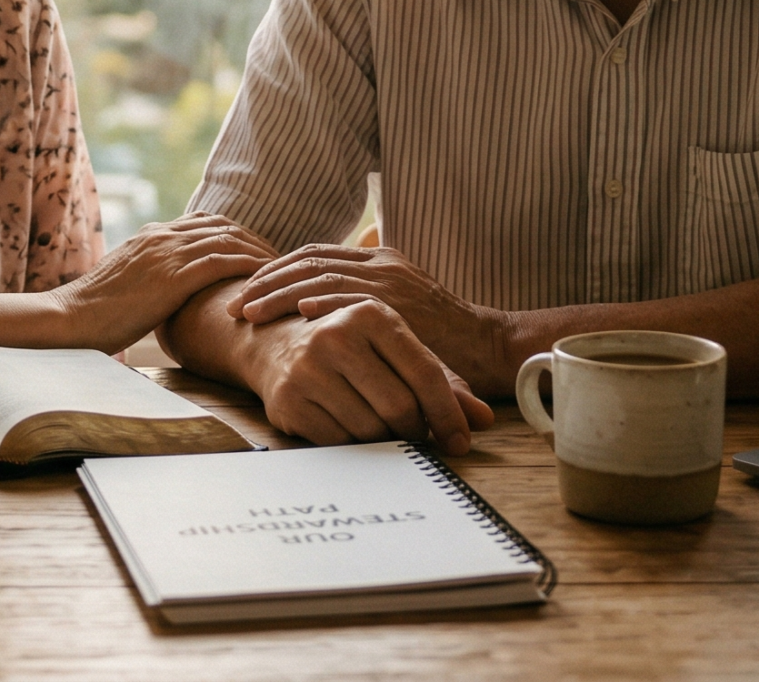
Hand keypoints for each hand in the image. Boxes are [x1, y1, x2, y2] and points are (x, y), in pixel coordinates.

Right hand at [52, 215, 274, 353]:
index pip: (205, 222)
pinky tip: (265, 280)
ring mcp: (167, 252)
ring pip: (229, 239)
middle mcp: (161, 235)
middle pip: (223, 226)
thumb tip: (166, 300)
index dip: (235, 235)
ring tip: (281, 271)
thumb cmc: (93, 315)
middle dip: (255, 240)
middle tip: (280, 261)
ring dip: (260, 253)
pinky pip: (224, 261)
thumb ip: (148, 282)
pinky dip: (249, 267)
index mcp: (150, 235)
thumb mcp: (125, 288)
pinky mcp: (173, 274)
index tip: (256, 252)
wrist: (69, 319)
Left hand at [229, 244, 510, 394]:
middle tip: (235, 303)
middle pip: (308, 261)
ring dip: (279, 295)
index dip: (275, 271)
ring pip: (320, 277)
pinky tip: (295, 317)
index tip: (246, 290)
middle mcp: (380, 262)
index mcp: (377, 259)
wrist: (491, 344)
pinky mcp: (402, 303)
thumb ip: (364, 303)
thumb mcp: (399, 311)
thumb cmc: (443, 337)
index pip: (313, 256)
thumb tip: (320, 311)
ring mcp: (391, 279)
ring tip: (249, 313)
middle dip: (266, 280)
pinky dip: (320, 304)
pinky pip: (353, 298)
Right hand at [240, 297, 492, 455]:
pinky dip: (353, 445)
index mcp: (370, 313)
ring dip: (384, 438)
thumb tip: (484, 420)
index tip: (460, 442)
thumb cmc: (350, 348)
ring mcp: (308, 368)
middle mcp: (337, 335)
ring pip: (370, 429)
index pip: (425, 373)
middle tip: (417, 436)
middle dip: (415, 430)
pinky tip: (350, 427)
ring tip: (380, 425)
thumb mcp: (394, 350)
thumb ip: (442, 381)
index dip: (448, 413)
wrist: (273, 341)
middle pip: (400, 407)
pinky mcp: (288, 400)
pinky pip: (339, 443)